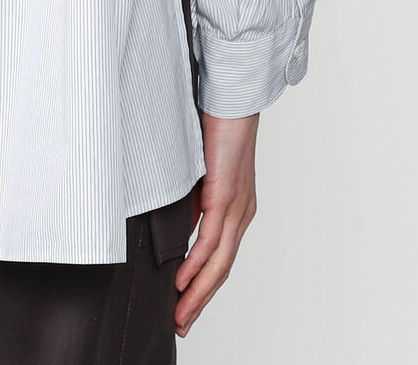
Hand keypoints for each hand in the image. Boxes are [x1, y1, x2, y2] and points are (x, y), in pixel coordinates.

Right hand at [175, 112, 258, 336]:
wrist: (232, 95)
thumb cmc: (215, 124)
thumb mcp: (199, 170)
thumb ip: (192, 198)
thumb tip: (177, 223)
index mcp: (237, 207)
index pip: (221, 256)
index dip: (203, 284)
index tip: (184, 305)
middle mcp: (242, 212)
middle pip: (221, 268)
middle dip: (200, 299)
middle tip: (182, 323)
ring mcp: (236, 205)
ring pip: (219, 261)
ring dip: (197, 291)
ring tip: (180, 313)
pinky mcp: (225, 193)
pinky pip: (212, 237)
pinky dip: (197, 262)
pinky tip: (183, 278)